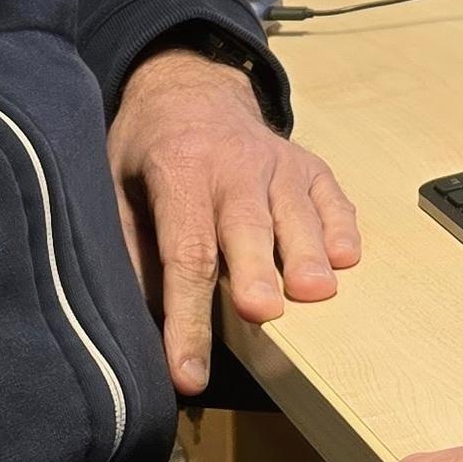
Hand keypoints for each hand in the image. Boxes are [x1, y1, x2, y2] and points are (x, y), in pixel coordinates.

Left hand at [109, 48, 362, 393]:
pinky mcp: (309, 166)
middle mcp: (233, 164)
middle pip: (247, 228)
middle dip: (256, 271)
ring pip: (297, 213)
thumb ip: (131, 248)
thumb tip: (141, 324)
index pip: (185, 252)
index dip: (186, 316)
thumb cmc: (151, 149)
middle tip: (262, 312)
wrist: (191, 88)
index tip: (188, 372)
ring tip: (318, 293)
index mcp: (178, 170)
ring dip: (308, 253)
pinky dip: (341, 227)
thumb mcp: (116, 187)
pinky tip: (346, 257)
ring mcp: (278, 162)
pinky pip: (331, 198)